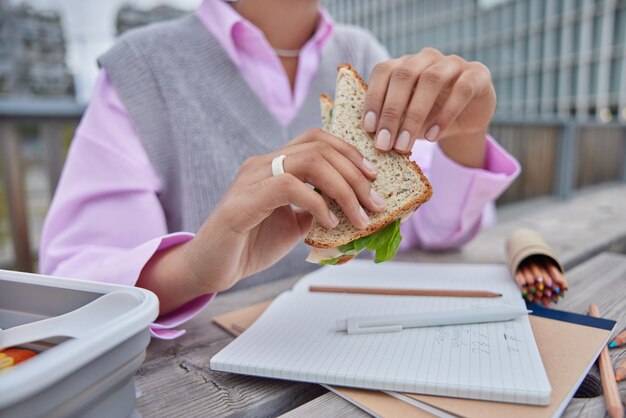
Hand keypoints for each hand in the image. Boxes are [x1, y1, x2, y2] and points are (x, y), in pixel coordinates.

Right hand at [140, 129, 385, 310]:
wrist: (212, 269)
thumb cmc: (250, 245)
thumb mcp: (294, 225)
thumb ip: (317, 209)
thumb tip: (353, 206)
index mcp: (274, 165)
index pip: (316, 139)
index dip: (349, 152)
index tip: (373, 177)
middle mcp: (262, 164)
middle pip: (319, 147)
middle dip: (356, 174)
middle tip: (376, 202)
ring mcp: (251, 178)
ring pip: (309, 162)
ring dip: (344, 189)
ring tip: (361, 215)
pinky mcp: (243, 201)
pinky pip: (289, 187)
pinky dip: (317, 204)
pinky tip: (328, 224)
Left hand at [363, 48, 495, 154]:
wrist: (469, 117)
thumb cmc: (431, 117)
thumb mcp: (408, 120)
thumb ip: (393, 123)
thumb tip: (375, 140)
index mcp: (405, 63)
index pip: (384, 71)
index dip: (374, 98)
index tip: (369, 128)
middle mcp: (426, 58)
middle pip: (404, 75)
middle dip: (391, 112)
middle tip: (384, 143)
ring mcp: (453, 63)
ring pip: (431, 80)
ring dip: (415, 115)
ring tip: (405, 144)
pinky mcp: (477, 74)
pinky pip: (461, 90)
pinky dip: (446, 114)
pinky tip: (432, 136)